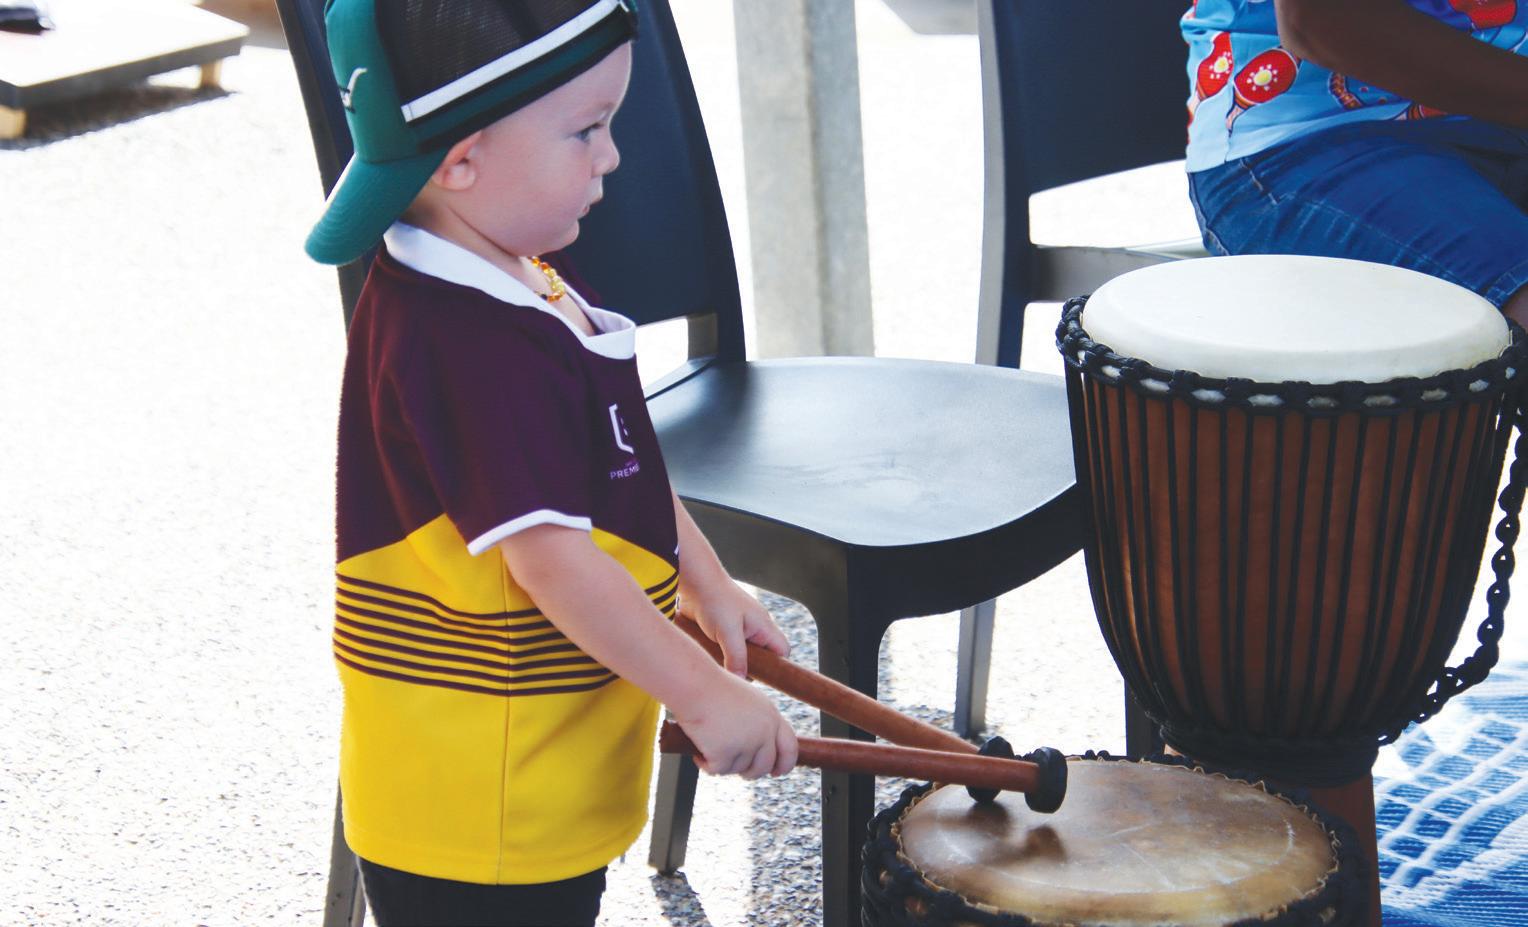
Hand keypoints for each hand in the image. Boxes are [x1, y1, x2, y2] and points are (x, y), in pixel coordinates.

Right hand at [673, 671, 797, 778]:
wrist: (694, 684)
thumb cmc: (713, 687)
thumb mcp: (746, 701)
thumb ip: (757, 723)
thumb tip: (756, 752)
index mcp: (771, 716)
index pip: (789, 747)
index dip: (785, 763)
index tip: (776, 772)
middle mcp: (764, 732)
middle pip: (763, 766)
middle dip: (751, 773)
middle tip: (739, 772)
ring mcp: (747, 744)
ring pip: (737, 769)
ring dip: (722, 762)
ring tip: (707, 744)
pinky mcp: (726, 754)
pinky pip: (716, 770)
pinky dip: (705, 763)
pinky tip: (697, 752)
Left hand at [679, 579, 789, 677]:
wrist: (695, 582)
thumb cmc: (715, 600)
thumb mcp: (728, 632)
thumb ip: (736, 657)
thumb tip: (741, 680)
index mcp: (764, 626)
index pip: (782, 651)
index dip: (776, 665)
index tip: (760, 676)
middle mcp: (754, 629)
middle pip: (762, 657)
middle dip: (750, 667)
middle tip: (734, 673)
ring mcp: (739, 630)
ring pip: (743, 655)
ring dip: (732, 662)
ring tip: (719, 661)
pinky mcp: (723, 632)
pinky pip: (728, 650)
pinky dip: (721, 655)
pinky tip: (709, 655)